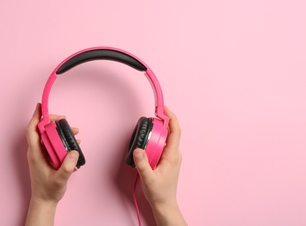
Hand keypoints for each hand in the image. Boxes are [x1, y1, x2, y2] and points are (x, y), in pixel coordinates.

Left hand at [25, 103, 79, 225]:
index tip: (40, 106)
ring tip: (74, 131)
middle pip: (41, 130)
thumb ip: (67, 166)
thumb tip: (74, 151)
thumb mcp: (60, 179)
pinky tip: (73, 142)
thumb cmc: (48, 191)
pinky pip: (53, 144)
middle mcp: (37, 151)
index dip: (35, 117)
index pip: (32, 131)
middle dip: (52, 122)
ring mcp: (41, 154)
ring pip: (49, 136)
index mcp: (36, 153)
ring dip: (60, 131)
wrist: (44, 201)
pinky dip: (62, 140)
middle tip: (64, 119)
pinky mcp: (46, 157)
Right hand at [133, 106, 186, 225]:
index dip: (171, 118)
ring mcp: (171, 157)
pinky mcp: (167, 160)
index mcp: (172, 156)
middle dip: (163, 121)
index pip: (175, 132)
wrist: (164, 204)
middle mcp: (174, 154)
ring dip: (159, 130)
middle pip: (171, 132)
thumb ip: (142, 164)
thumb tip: (138, 150)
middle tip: (153, 115)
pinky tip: (149, 140)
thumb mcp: (148, 178)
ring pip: (167, 138)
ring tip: (150, 125)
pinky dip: (157, 138)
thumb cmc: (159, 193)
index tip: (164, 108)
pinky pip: (163, 144)